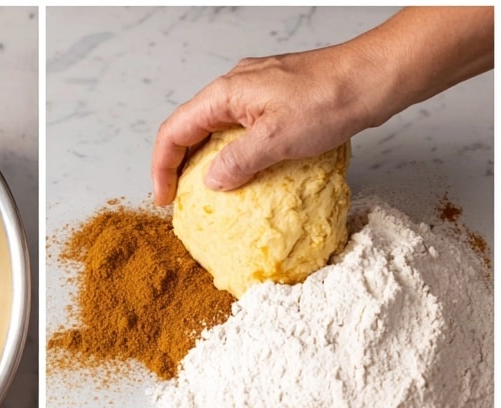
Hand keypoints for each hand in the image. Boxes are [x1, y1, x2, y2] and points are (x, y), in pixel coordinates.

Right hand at [152, 43, 375, 201]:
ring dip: (205, 162)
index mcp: (226, 93)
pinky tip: (243, 177)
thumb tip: (211, 182)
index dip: (162, 167)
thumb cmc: (330, 99)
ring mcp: (255, 92)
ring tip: (207, 195)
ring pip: (215, 130)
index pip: (175, 130)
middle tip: (180, 201)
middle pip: (190, 128)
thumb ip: (237, 162)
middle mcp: (235, 88)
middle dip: (178, 166)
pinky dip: (231, 156)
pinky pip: (240, 131)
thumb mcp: (277, 139)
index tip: (165, 200)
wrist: (375, 76)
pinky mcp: (275, 101)